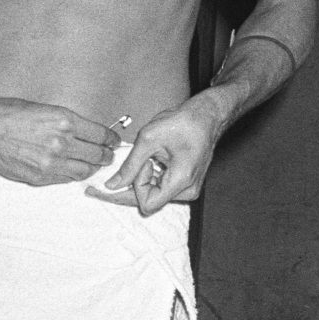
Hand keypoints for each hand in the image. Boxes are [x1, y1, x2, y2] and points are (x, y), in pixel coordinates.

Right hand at [0, 95, 118, 184]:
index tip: (114, 141)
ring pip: (84, 170)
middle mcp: (62, 142)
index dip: (111, 139)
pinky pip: (66, 179)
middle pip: (97, 155)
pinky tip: (74, 171)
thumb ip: (67, 123)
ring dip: (92, 168)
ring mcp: (51, 162)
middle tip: (109, 155)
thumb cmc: (9, 113)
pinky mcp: (40, 176)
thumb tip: (86, 134)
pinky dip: (73, 175)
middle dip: (106, 155)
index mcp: (65, 120)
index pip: (100, 134)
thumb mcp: (44, 108)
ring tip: (94, 165)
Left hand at [91, 98, 221, 215]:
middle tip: (134, 162)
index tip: (141, 163)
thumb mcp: (149, 139)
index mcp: (182, 181)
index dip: (137, 185)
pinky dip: (151, 177)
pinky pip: (162, 189)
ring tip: (151, 156)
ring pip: (154, 196)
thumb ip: (129, 165)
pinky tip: (153, 161)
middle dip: (136, 184)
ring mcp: (189, 190)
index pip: (148, 203)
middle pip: (150, 201)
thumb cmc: (183, 123)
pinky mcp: (186, 185)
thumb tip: (112, 185)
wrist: (205, 116)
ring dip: (144, 179)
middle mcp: (188, 191)